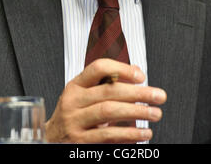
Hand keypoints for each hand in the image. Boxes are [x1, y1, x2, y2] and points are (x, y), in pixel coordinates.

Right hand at [45, 58, 166, 143]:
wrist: (51, 139)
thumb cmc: (74, 113)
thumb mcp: (84, 94)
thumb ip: (106, 83)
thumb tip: (136, 73)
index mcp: (76, 85)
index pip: (98, 68)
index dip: (121, 69)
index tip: (141, 76)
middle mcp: (73, 101)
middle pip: (109, 92)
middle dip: (138, 93)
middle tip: (159, 96)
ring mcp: (75, 122)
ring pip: (109, 112)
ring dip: (136, 112)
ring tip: (155, 113)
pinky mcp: (80, 142)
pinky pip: (108, 136)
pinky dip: (129, 134)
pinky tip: (143, 133)